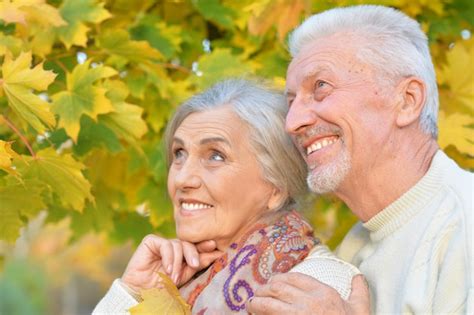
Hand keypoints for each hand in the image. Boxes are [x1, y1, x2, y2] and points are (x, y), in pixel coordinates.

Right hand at [121, 235, 222, 291]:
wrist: (141, 292)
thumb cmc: (162, 286)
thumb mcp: (184, 275)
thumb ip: (197, 263)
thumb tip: (216, 253)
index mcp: (182, 253)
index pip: (196, 246)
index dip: (205, 247)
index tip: (217, 250)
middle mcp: (173, 246)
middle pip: (188, 243)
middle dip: (193, 253)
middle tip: (195, 265)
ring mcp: (162, 243)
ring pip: (178, 244)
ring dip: (177, 262)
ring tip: (173, 277)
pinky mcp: (151, 241)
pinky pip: (165, 244)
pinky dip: (168, 257)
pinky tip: (167, 269)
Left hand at [246, 273, 369, 314]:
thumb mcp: (361, 311)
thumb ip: (359, 292)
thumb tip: (359, 276)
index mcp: (325, 294)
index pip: (295, 278)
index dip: (280, 278)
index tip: (273, 282)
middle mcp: (309, 303)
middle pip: (277, 287)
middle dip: (264, 289)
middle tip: (258, 294)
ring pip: (268, 303)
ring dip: (256, 303)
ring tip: (251, 305)